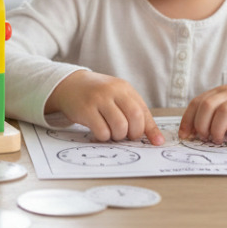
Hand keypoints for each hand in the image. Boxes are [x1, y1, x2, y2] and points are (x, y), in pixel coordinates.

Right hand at [46, 71, 164, 143]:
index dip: (150, 130)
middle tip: (127, 136)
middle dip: (134, 133)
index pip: (143, 111)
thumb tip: (157, 140)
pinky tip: (99, 131)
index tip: (155, 142)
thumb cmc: (98, 95)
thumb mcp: (118, 97)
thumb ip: (136, 113)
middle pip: (134, 118)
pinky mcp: (85, 110)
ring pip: (119, 126)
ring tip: (112, 133)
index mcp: (124, 88)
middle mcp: (112, 91)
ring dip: (118, 136)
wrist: (69, 85)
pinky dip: (104, 137)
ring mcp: (98, 99)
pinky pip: (102, 131)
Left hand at [179, 81, 226, 144]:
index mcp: (220, 92)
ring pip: (225, 111)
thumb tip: (194, 133)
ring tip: (219, 140)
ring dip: (218, 129)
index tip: (185, 136)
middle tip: (204, 138)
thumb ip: (214, 114)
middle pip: (208, 105)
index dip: (187, 120)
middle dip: (201, 124)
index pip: (197, 102)